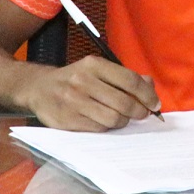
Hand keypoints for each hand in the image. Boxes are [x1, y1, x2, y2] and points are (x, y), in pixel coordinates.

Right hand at [19, 55, 160, 130]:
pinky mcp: (67, 120)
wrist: (39, 88)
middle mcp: (83, 81)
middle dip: (139, 111)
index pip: (130, 80)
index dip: (147, 94)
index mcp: (94, 65)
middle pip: (124, 102)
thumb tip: (150, 87)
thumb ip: (124, 77)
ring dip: (123, 121)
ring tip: (122, 118)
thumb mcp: (97, 70)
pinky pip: (98, 129)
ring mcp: (73, 102)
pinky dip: (107, 127)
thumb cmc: (75, 79)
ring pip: (113, 118)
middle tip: (142, 114)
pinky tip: (104, 121)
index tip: (155, 103)